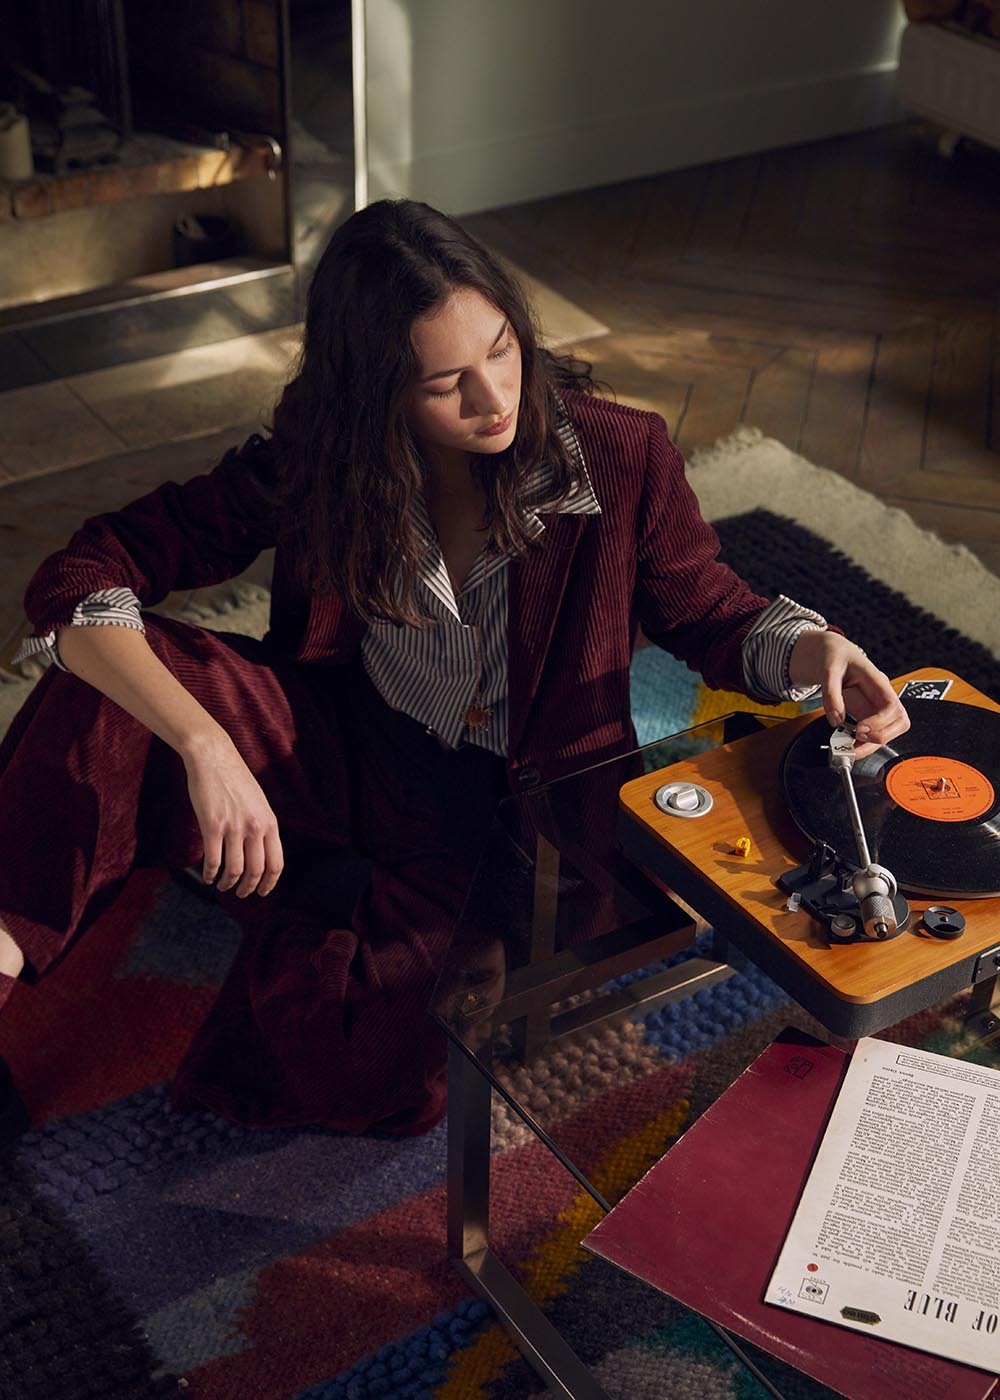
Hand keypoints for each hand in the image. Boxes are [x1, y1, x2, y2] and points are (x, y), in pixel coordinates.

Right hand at [182, 735, 282, 895]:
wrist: (214, 757)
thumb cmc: (234, 779)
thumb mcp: (258, 803)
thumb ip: (261, 826)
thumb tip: (259, 852)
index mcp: (270, 822)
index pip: (276, 863)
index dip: (270, 883)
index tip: (262, 891)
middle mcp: (255, 827)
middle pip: (256, 871)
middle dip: (248, 888)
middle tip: (241, 893)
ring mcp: (234, 827)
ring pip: (234, 870)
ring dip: (228, 884)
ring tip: (222, 885)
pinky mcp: (212, 825)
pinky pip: (213, 860)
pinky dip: (210, 873)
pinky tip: (208, 876)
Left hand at [788, 630, 909, 756]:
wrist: (834, 654)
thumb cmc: (836, 657)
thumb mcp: (828, 669)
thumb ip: (831, 693)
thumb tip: (836, 719)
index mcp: (877, 681)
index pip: (893, 706)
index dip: (880, 722)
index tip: (860, 729)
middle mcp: (882, 696)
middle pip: (900, 722)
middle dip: (881, 736)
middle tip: (857, 741)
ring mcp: (877, 707)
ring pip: (889, 732)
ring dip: (872, 745)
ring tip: (850, 749)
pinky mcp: (869, 714)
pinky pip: (874, 733)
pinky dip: (864, 744)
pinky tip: (850, 746)